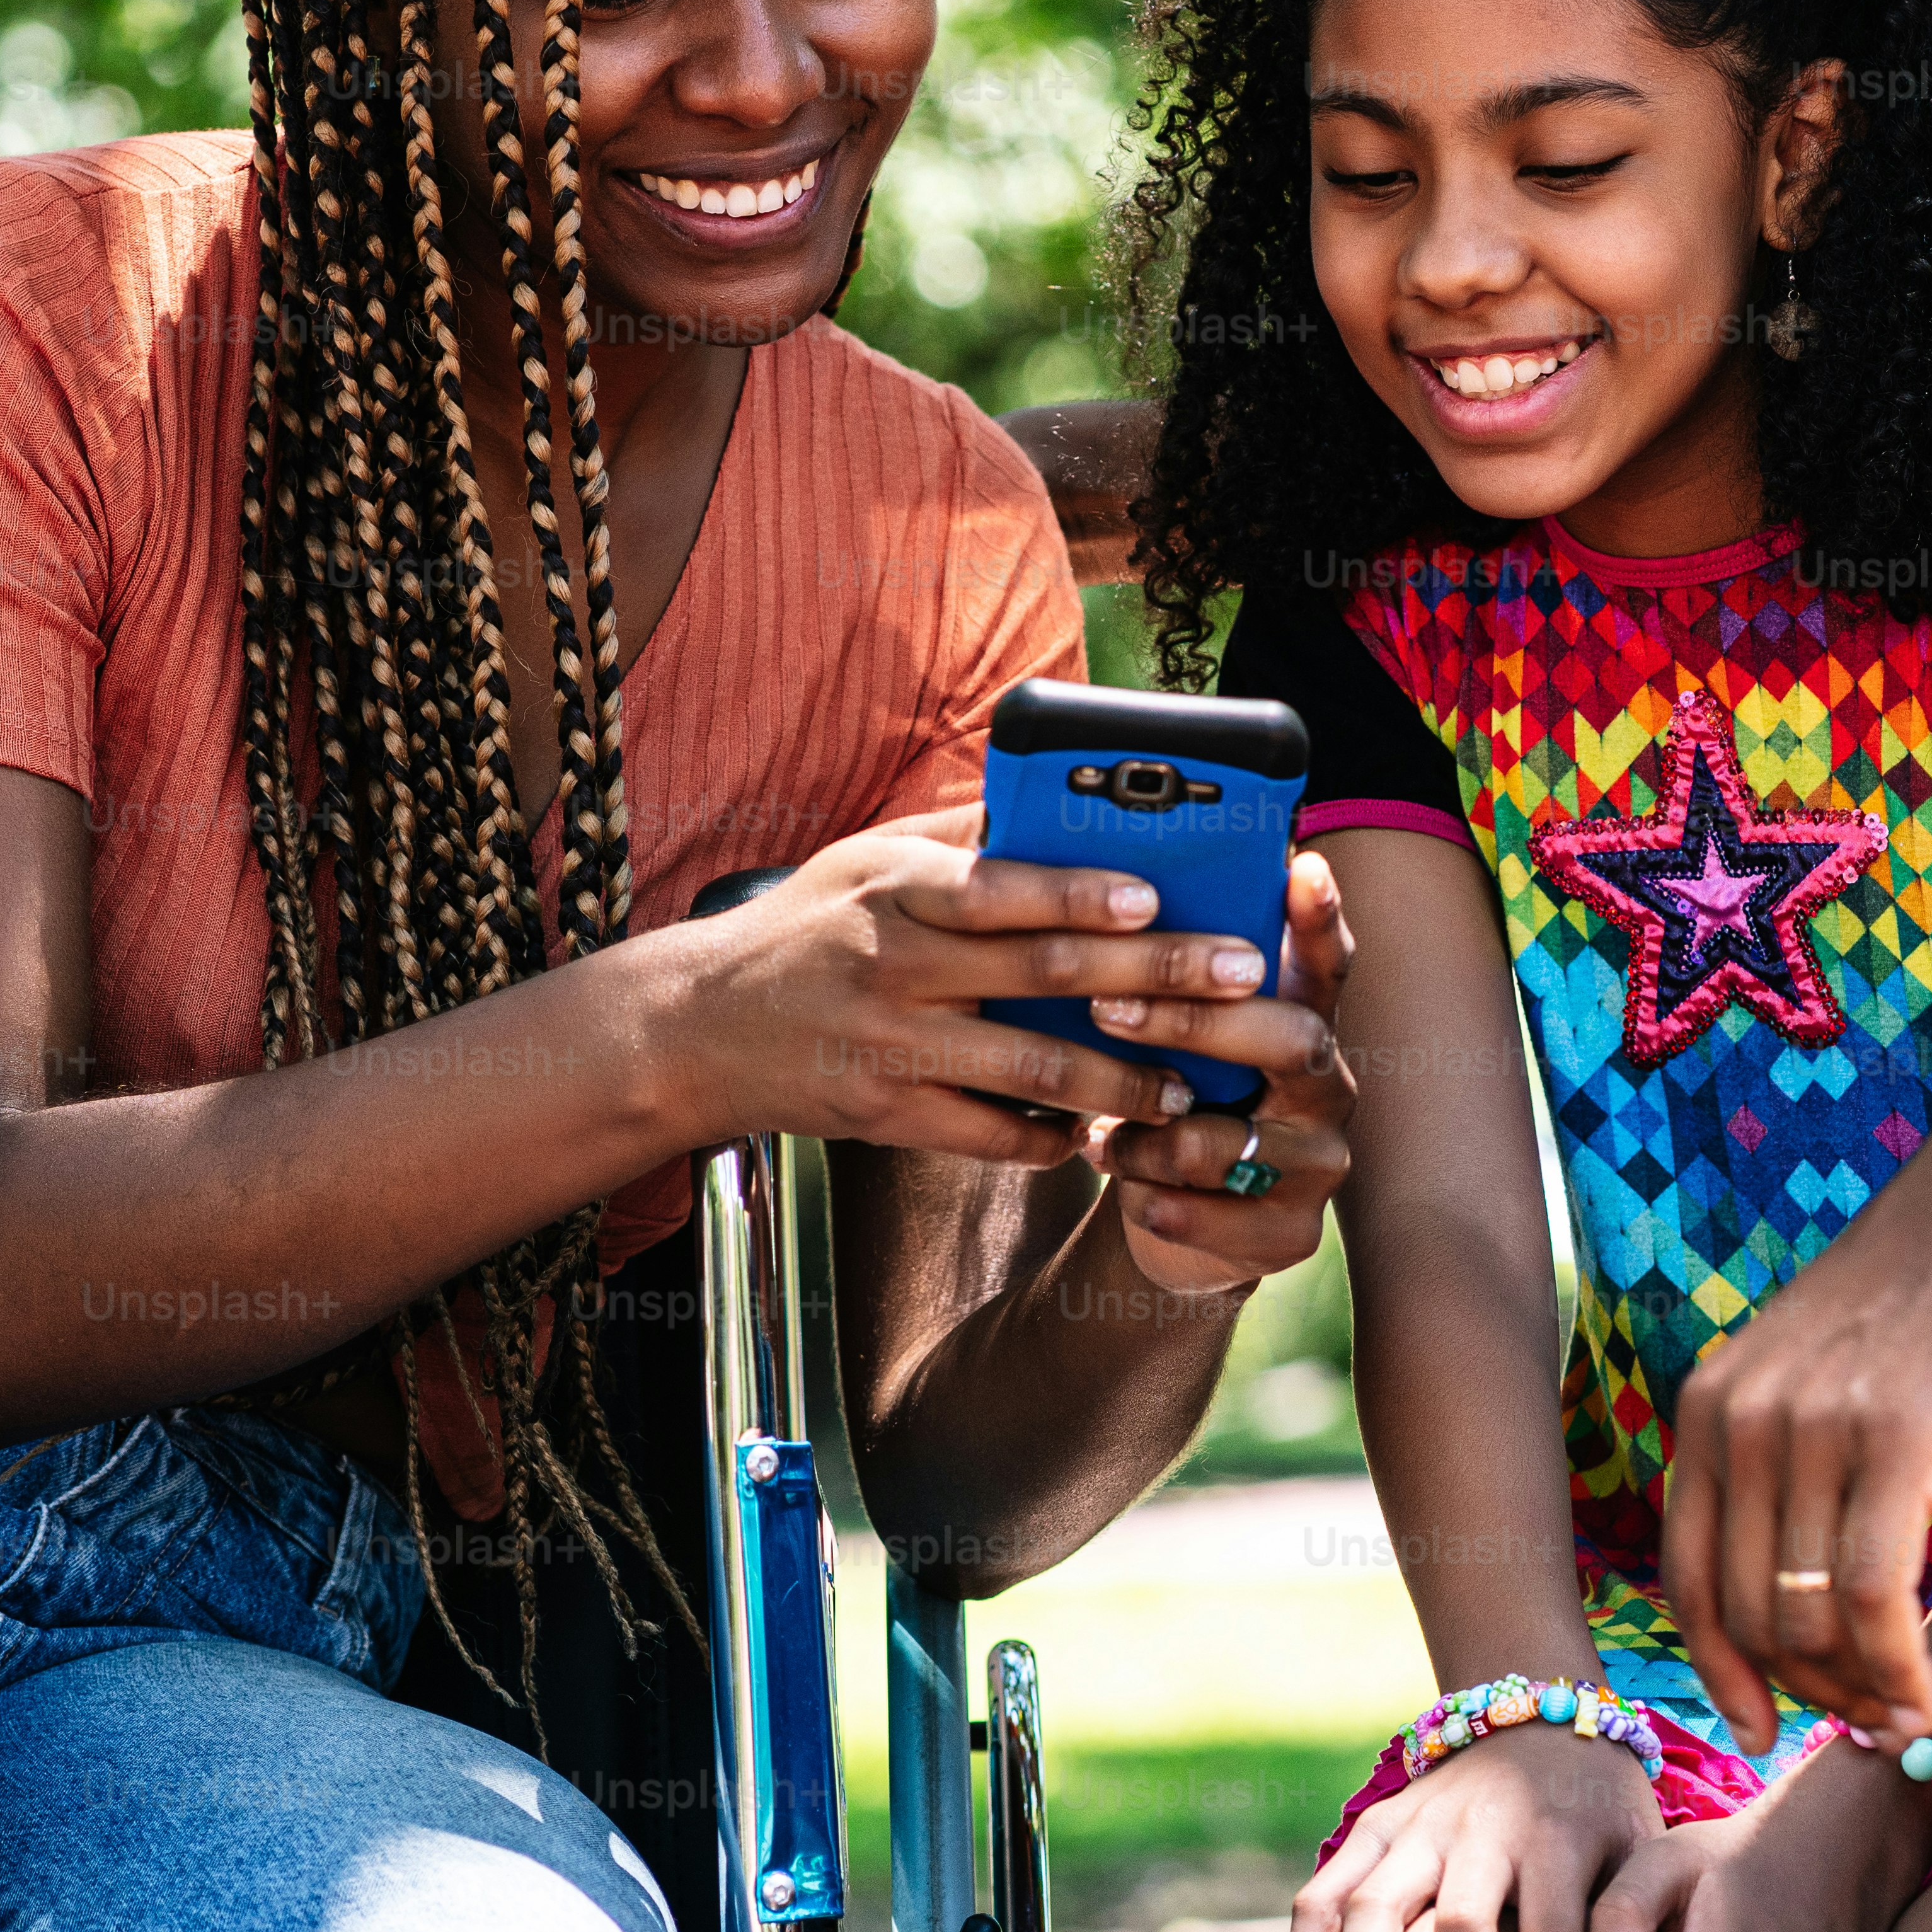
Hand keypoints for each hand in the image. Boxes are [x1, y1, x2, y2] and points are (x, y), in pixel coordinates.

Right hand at [649, 812, 1249, 1164]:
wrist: (696, 1029)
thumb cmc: (806, 929)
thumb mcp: (865, 859)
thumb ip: (960, 834)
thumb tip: (1051, 792)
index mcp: (896, 888)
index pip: (1000, 887)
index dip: (1079, 892)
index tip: (1155, 894)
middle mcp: (896, 966)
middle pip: (1044, 974)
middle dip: (1153, 979)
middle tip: (1235, 980)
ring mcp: (892, 1048)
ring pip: (1032, 1070)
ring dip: (1122, 1081)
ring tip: (1189, 1087)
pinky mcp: (886, 1118)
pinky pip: (989, 1135)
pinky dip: (1051, 1139)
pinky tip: (1100, 1133)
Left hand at [1080, 848, 1352, 1292]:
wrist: (1174, 1223)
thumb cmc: (1167, 1106)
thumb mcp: (1171, 1045)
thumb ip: (1167, 986)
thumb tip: (1105, 899)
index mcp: (1303, 1026)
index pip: (1326, 965)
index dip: (1321, 920)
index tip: (1305, 866)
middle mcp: (1327, 1088)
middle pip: (1293, 1039)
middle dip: (1196, 1021)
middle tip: (1108, 1008)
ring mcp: (1319, 1164)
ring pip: (1232, 1142)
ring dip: (1149, 1139)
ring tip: (1100, 1139)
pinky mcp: (1291, 1234)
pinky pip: (1215, 1218)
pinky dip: (1153, 1201)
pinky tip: (1128, 1188)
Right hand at [1283, 1719, 1659, 1931]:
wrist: (1544, 1720)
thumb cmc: (1603, 1811)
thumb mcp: (1644, 1851)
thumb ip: (1640, 1929)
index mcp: (1555, 1834)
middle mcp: (1479, 1827)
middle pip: (1462, 1926)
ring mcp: (1416, 1825)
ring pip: (1373, 1908)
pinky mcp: (1374, 1828)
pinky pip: (1323, 1894)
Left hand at [1664, 1086, 1931, 1751]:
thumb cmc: (1928, 1298)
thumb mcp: (1817, 1372)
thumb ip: (1791, 1470)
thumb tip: (1805, 1606)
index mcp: (1708, 1409)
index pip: (1687, 1581)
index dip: (1726, 1673)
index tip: (1765, 1727)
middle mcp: (1740, 1422)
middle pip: (1751, 1618)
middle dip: (1815, 1694)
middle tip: (1879, 1720)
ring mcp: (1812, 1432)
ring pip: (1812, 1622)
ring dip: (1867, 1693)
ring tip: (1918, 1706)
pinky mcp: (1894, 1444)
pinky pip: (1877, 1601)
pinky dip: (1902, 1671)